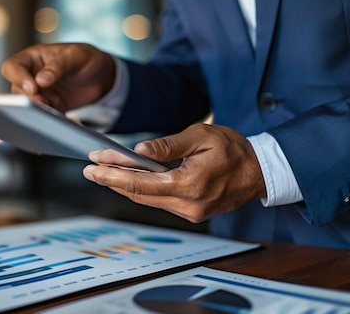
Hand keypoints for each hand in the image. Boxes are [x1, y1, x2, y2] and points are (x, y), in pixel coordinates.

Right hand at [1, 43, 115, 112]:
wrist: (101, 76)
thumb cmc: (86, 58)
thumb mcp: (75, 56)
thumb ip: (58, 66)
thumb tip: (40, 80)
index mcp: (32, 58)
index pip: (13, 67)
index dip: (18, 77)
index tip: (32, 87)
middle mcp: (31, 76)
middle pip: (17, 90)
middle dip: (28, 98)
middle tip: (42, 103)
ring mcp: (40, 93)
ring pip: (29, 105)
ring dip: (37, 110)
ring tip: (51, 113)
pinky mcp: (50, 107)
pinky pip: (44, 115)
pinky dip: (49, 119)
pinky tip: (58, 120)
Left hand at [83, 123, 266, 222]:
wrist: (260, 172)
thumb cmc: (234, 150)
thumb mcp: (201, 136)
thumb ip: (168, 146)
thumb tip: (139, 152)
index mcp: (190, 184)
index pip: (141, 182)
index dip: (113, 174)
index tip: (92, 165)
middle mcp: (188, 205)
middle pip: (139, 194)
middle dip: (111, 181)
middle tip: (89, 169)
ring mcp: (190, 212)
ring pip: (146, 200)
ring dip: (123, 186)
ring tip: (102, 172)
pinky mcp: (191, 212)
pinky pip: (158, 201)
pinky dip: (141, 190)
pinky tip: (128, 179)